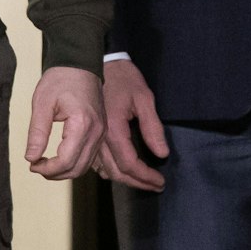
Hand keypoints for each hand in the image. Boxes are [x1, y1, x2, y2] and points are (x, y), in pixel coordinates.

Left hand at [24, 66, 104, 179]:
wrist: (80, 63)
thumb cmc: (61, 79)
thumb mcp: (42, 103)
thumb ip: (37, 132)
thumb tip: (31, 157)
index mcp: (82, 123)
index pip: (66, 160)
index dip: (47, 169)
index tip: (32, 164)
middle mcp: (96, 131)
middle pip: (77, 168)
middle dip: (55, 174)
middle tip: (36, 166)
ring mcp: (101, 132)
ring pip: (84, 166)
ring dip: (65, 171)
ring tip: (46, 163)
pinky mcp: (100, 131)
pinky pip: (89, 156)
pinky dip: (74, 163)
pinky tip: (59, 157)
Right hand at [95, 59, 169, 191]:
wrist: (100, 64)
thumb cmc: (124, 78)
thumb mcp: (144, 97)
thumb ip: (152, 127)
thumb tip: (162, 153)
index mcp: (113, 130)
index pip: (129, 163)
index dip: (145, 177)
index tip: (160, 182)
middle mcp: (99, 139)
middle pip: (117, 172)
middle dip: (138, 183)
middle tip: (156, 185)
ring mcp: (91, 139)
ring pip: (105, 171)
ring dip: (124, 179)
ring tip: (143, 181)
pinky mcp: (89, 136)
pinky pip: (97, 163)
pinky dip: (111, 171)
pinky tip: (123, 171)